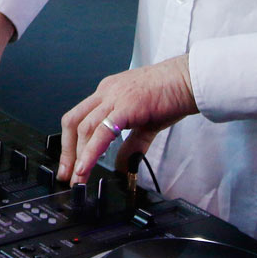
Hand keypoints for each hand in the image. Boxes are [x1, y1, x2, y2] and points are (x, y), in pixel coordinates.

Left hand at [58, 56, 195, 185]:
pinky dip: (91, 151)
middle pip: (73, 122)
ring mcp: (114, 97)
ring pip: (84, 127)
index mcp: (107, 93)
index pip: (78, 118)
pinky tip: (87, 166)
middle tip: (67, 174)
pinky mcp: (127, 105)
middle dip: (67, 151)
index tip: (69, 163)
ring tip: (78, 177)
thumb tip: (122, 166)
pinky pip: (103, 131)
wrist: (189, 80)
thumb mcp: (145, 123)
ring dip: (78, 155)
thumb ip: (132, 145)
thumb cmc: (171, 94)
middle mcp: (106, 92)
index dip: (70, 142)